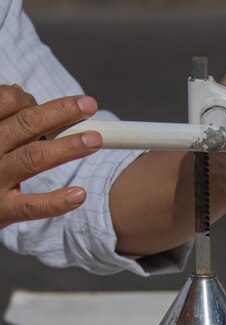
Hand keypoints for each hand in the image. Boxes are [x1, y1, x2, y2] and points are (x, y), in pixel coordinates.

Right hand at [0, 85, 101, 228]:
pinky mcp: (2, 210)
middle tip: (89, 106)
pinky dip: (56, 201)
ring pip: (32, 158)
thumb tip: (17, 91)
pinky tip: (80, 194)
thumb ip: (3, 118)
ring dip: (67, 147)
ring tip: (94, 140)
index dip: (33, 99)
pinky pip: (31, 206)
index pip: (8, 101)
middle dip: (60, 113)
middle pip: (26, 124)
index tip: (53, 105)